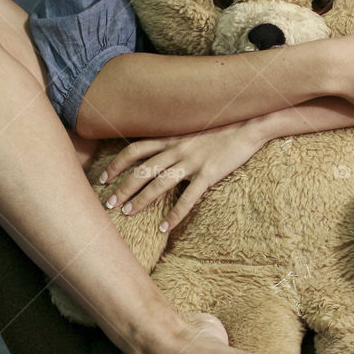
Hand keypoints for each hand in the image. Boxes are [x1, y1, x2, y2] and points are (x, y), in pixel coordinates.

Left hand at [99, 119, 268, 230]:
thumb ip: (176, 141)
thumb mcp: (193, 130)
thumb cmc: (222, 128)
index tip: (104, 178)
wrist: (249, 125)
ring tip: (127, 215)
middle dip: (122, 188)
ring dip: (141, 200)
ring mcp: (193, 162)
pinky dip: (174, 214)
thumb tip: (159, 153)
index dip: (117, 164)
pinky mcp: (209, 174)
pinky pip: (188, 197)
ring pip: (159, 183)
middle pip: (141, 170)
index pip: (135, 150)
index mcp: (172, 138)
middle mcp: (178, 149)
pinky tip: (164, 227)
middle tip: (109, 204)